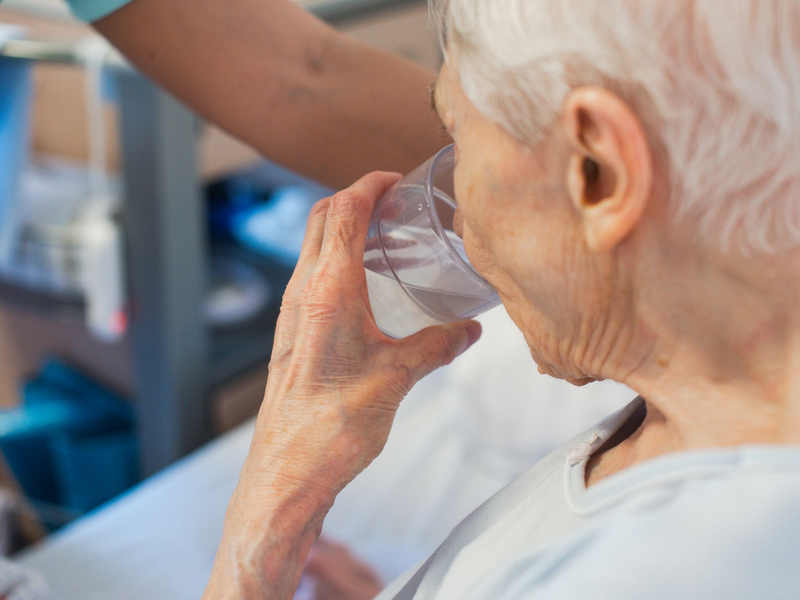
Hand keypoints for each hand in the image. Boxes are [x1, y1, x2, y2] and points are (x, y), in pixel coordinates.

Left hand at [204, 172, 480, 598]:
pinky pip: (310, 274)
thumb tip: (469, 328)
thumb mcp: (399, 378)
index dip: (370, 184)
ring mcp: (291, 310)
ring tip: (384, 235)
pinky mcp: (291, 330)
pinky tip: (365, 283)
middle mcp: (303, 291)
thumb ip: (438, 345)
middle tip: (394, 201)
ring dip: (343, 226)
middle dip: (356, 196)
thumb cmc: (334, 425)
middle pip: (322, 216)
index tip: (396, 179)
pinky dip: (335, 257)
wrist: (289, 468)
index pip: (344, 210)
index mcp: (329, 290)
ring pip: (312, 244)